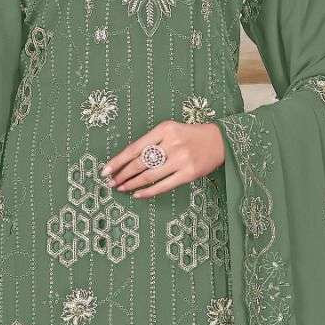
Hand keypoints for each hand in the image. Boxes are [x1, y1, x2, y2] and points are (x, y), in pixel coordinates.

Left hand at [103, 119, 224, 196]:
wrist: (219, 141)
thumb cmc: (190, 136)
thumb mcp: (170, 131)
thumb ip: (152, 142)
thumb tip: (128, 161)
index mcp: (164, 129)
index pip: (135, 148)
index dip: (118, 161)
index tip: (105, 170)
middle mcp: (171, 143)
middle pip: (139, 163)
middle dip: (122, 174)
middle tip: (111, 182)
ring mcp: (180, 159)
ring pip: (149, 175)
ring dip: (132, 184)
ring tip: (121, 188)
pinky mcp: (188, 174)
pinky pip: (163, 185)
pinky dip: (148, 191)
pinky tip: (138, 194)